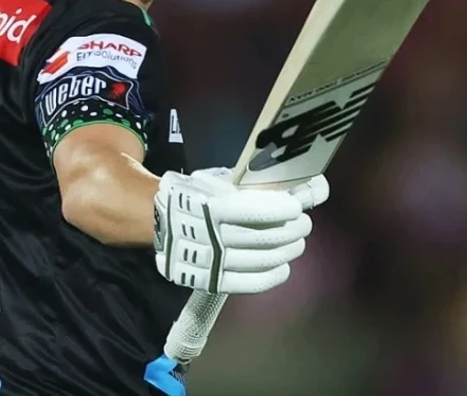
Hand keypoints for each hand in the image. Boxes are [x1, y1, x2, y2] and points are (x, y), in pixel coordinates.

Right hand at [153, 168, 327, 294]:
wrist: (159, 221)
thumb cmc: (197, 196)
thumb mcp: (220, 182)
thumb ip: (257, 186)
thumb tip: (306, 186)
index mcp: (207, 205)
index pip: (252, 211)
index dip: (280, 210)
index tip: (297, 207)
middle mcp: (206, 235)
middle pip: (262, 238)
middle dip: (292, 231)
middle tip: (304, 225)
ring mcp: (207, 260)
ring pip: (259, 260)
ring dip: (286, 251)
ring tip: (296, 242)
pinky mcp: (208, 280)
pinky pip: (248, 283)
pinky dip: (271, 276)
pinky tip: (283, 266)